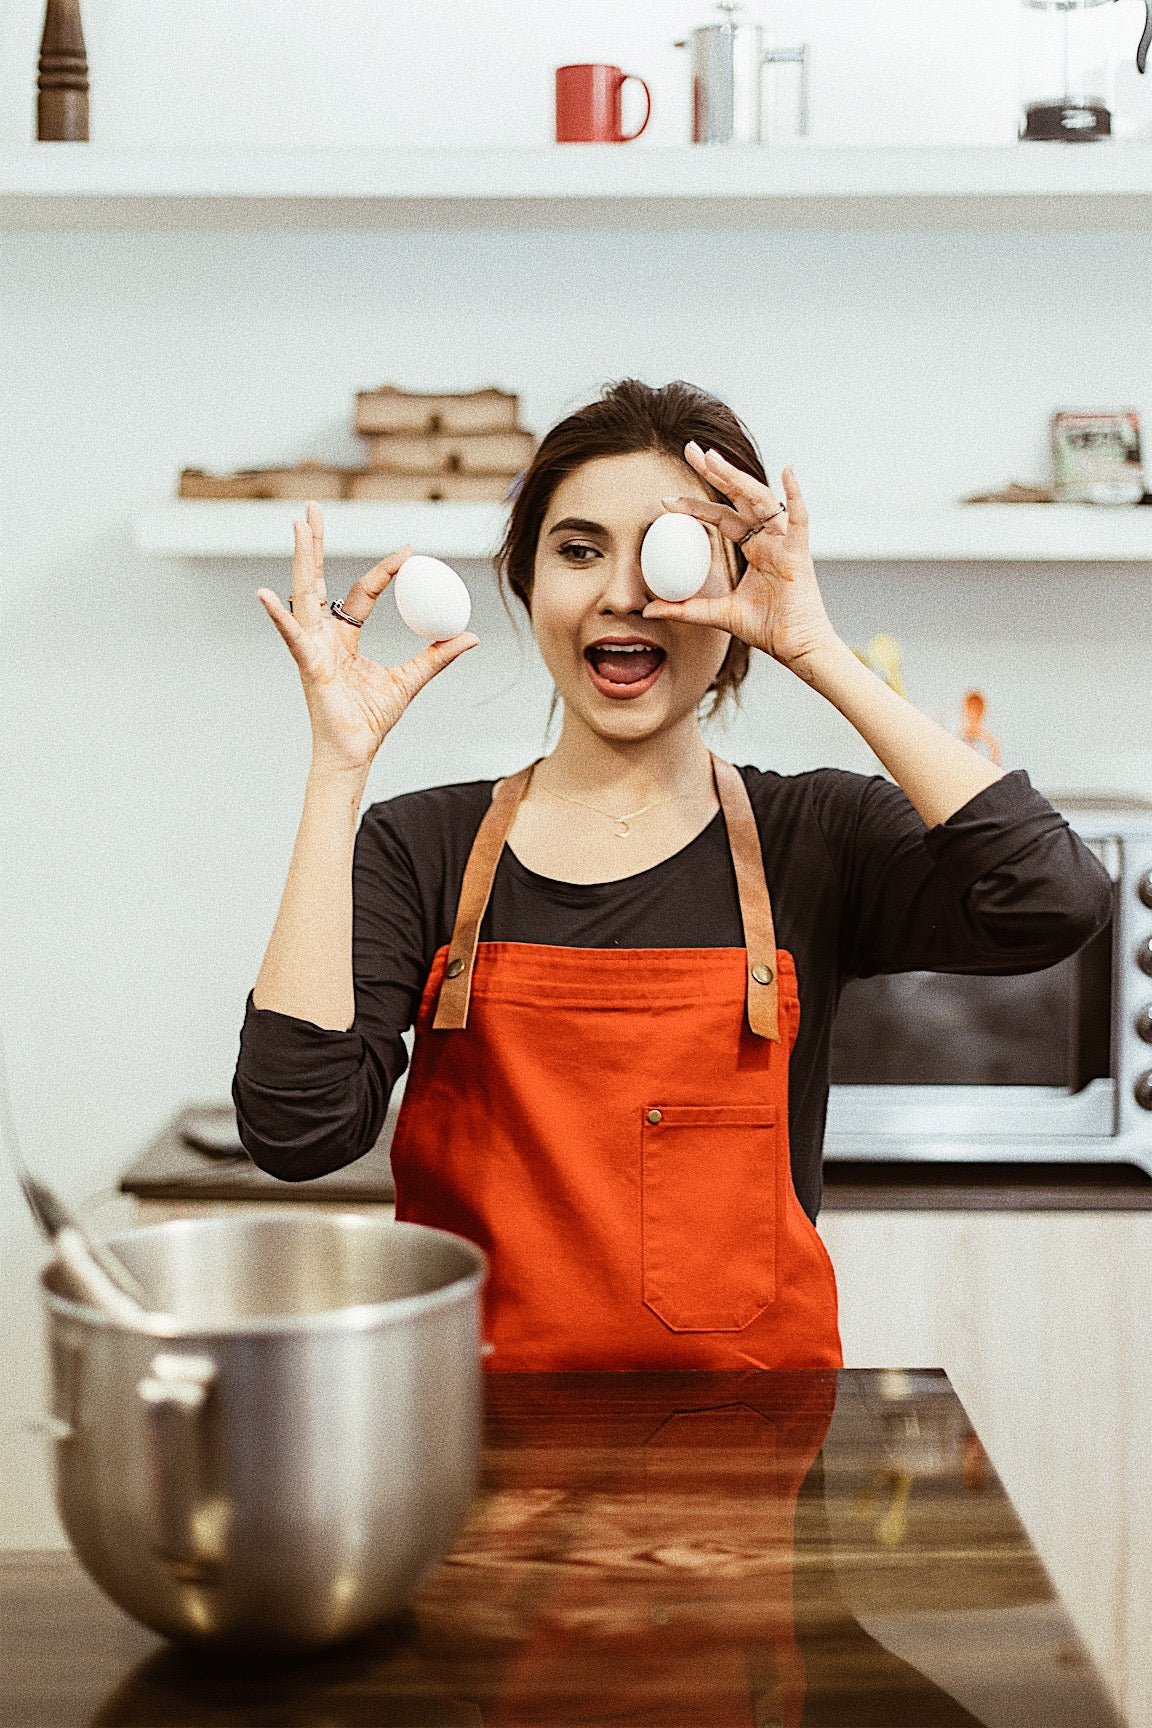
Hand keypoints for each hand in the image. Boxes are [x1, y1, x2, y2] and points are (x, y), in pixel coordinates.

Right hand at [257, 503, 478, 774]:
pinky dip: (280, 616)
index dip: (385, 571)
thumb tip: (471, 635)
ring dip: (302, 558)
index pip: (363, 593)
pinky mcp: (307, 665)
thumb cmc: (371, 723)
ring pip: (304, 594)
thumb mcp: (411, 681)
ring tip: (298, 525)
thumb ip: (437, 656)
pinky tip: (265, 594)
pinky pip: (292, 635)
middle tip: (311, 508)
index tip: (410, 551)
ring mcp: (311, 648)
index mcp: (344, 640)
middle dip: (314, 544)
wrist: (354, 754)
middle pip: (317, 580)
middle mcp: (323, 637)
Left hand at [642, 443, 839, 676]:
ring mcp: (785, 543)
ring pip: (760, 500)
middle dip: (715, 472)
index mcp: (754, 549)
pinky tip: (788, 472)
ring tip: (713, 459)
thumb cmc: (769, 629)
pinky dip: (795, 495)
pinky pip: (799, 519)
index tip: (665, 501)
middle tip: (690, 449)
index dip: (694, 506)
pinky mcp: (800, 553)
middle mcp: (769, 539)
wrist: (797, 648)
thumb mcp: (719, 615)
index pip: (721, 517)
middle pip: (739, 497)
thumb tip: (648, 611)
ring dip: (737, 478)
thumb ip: (685, 610)